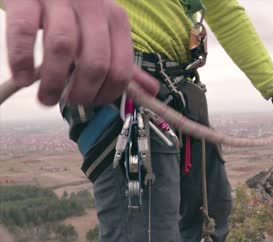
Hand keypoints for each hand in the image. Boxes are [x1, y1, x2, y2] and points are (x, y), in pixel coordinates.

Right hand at [4, 0, 132, 105]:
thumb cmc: (75, 11)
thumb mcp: (105, 31)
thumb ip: (124, 60)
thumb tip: (152, 91)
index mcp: (116, 20)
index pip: (121, 69)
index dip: (107, 94)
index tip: (92, 103)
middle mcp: (93, 8)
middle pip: (95, 62)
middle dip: (82, 93)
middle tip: (69, 102)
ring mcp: (60, 0)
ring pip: (63, 48)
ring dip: (54, 82)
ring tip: (46, 98)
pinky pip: (24, 33)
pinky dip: (22, 60)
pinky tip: (24, 78)